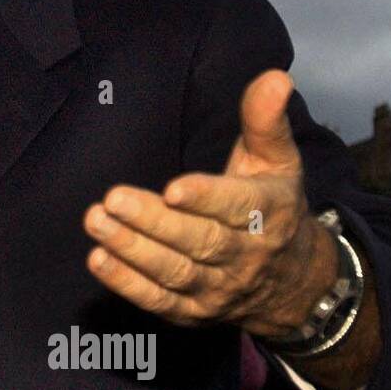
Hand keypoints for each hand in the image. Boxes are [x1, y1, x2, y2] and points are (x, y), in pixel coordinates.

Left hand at [83, 69, 336, 333]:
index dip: (206, 199)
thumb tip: (273, 77)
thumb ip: (265, 120)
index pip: (237, 208)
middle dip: (153, 222)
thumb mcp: (277, 161)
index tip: (172, 188)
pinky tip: (98, 259)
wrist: (294, 283)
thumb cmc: (274, 206)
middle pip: (198, 241)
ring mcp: (217, 288)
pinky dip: (127, 283)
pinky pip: (158, 300)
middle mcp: (245, 256)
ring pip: (174, 272)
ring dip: (132, 250)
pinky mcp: (193, 312)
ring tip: (96, 222)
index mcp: (268, 213)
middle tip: (111, 199)